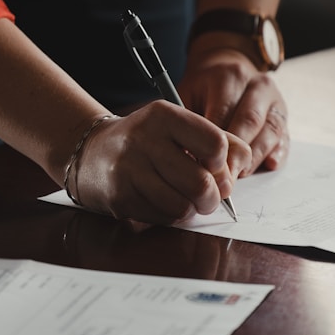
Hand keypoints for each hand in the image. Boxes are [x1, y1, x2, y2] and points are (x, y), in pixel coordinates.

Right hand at [72, 100, 252, 224]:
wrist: (91, 152)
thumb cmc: (146, 141)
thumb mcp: (178, 126)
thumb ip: (217, 139)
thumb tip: (242, 164)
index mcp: (164, 116)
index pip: (215, 144)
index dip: (223, 164)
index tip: (214, 167)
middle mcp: (144, 139)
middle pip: (202, 183)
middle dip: (212, 198)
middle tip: (208, 196)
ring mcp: (129, 170)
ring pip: (183, 206)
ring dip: (191, 209)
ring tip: (185, 199)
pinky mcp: (120, 197)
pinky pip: (163, 218)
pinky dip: (170, 216)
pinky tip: (162, 201)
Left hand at [178, 47, 289, 172]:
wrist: (227, 70)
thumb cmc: (203, 89)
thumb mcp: (188, 94)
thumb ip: (187, 120)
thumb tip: (186, 155)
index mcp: (231, 76)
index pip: (224, 111)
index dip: (214, 142)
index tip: (203, 165)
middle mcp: (258, 85)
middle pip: (250, 122)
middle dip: (236, 154)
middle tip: (222, 178)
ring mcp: (275, 101)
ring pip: (270, 131)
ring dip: (255, 158)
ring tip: (239, 176)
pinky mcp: (284, 117)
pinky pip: (284, 137)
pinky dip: (278, 153)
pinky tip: (269, 165)